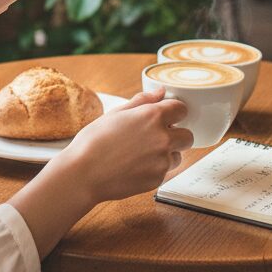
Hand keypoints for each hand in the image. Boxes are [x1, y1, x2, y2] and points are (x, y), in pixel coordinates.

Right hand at [58, 88, 192, 203]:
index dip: (175, 112)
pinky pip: (165, 171)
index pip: (182, 109)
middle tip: (157, 136)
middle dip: (177, 135)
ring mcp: (162, 161)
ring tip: (142, 153)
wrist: (84, 173)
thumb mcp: (115, 113)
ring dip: (167, 153)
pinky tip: (135, 165)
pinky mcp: (157, 179)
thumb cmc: (94, 141)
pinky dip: (155, 168)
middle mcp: (163, 138)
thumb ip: (142, 101)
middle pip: (188, 136)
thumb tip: (160, 92)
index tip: (167, 116)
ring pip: (178, 155)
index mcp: (152, 116)